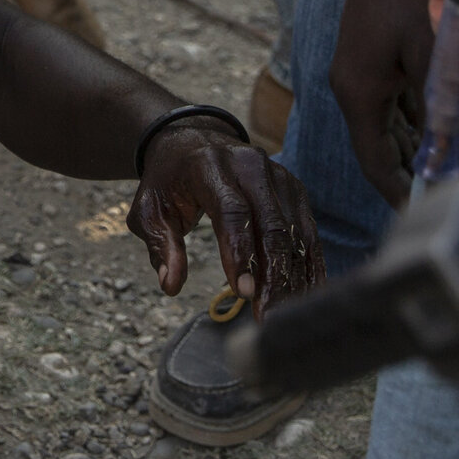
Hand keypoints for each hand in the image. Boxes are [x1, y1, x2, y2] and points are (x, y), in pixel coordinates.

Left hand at [127, 121, 325, 316]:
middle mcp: (250, 166)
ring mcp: (278, 176)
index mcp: (210, 166)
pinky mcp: (295, 189)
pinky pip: (306, 231)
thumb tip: (170, 286)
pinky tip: (306, 294)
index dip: (240, 253)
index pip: (232, 212)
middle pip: (270, 225)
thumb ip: (161, 245)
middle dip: (271, 276)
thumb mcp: (150, 210)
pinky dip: (308, 264)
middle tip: (266, 317)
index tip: (242, 293)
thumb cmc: (168, 182)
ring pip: (293, 232)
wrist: (192, 140)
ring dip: (292, 277)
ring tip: (283, 314)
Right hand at [331, 0, 445, 209]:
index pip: (374, 161)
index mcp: (357, 92)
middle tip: (443, 198)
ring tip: (446, 170)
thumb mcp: (435, 55)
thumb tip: (453, 153)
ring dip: (412, 145)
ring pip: (386, 121)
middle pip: (377, 145)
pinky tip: (440, 127)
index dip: (398, 191)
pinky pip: (391, 98)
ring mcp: (360, 67)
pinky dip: (413, 118)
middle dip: (407, 173)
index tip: (422, 214)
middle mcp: (351, 85)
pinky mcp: (373, 52)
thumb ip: (442, 106)